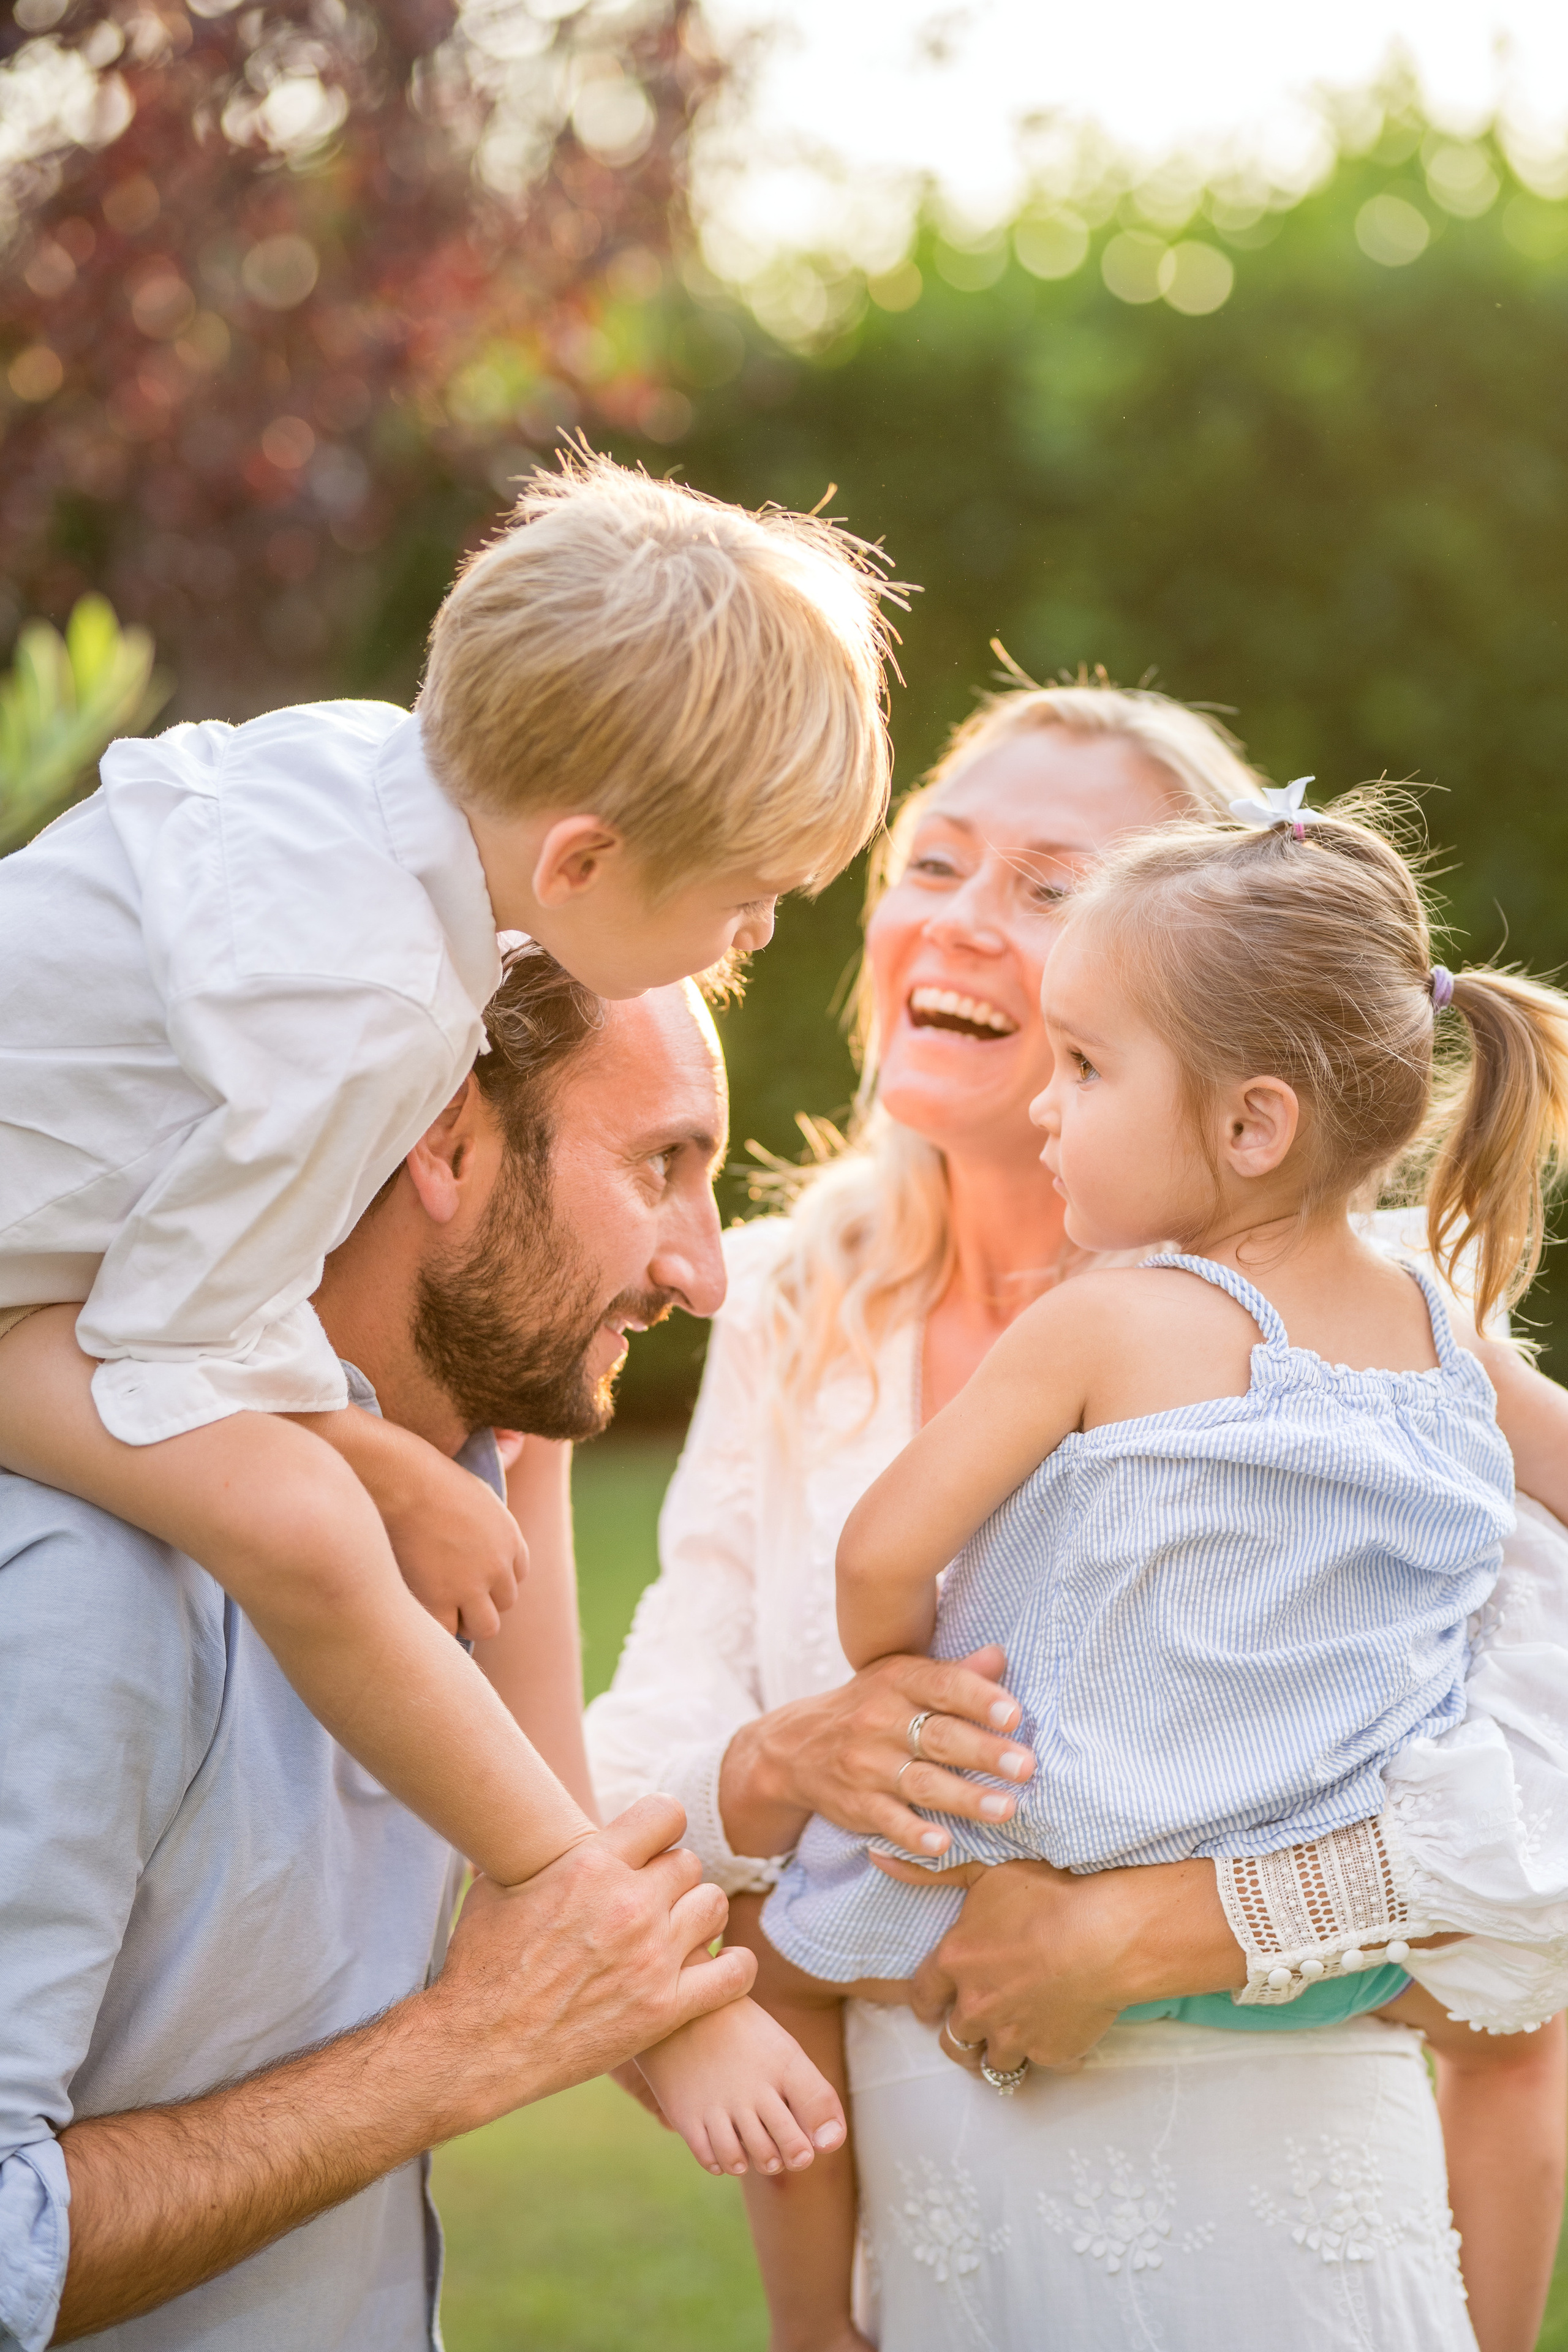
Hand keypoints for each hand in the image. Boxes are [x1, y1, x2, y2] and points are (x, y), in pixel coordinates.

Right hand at [315, 1411, 527, 1639]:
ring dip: (462, 1621)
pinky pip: (447, 1634)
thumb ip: (493, 1494)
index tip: (471, 1577)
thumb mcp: (474, 1482)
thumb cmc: (423, 1473)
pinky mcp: (440, 1602)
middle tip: (449, 1595)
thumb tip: (514, 1448)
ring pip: (483, 1626)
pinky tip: (417, 1613)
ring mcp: (471, 1587)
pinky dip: (435, 1629)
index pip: (517, 1575)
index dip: (493, 1579)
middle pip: (503, 1604)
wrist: (397, 1479)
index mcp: (510, 1536)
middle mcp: (498, 1565)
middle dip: (480, 1602)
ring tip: (434, 1609)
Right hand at [426, 1796, 752, 2132]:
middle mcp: (629, 1904)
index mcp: (591, 1864)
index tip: (651, 1844)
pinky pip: (733, 1973)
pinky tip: (717, 1967)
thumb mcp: (500, 1887)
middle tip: (652, 1899)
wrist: (477, 2045)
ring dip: (697, 1914)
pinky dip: (733, 1967)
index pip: (667, 1813)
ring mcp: (651, 1958)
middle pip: (688, 1863)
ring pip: (713, 1905)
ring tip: (679, 1929)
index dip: (661, 1827)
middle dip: (670, 1877)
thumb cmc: (480, 1962)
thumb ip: (539, 1854)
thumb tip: (529, 1818)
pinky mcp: (664, 2009)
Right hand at [636, 1996, 844, 2176]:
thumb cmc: (744, 2036)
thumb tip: (829, 2145)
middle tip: (784, 2152)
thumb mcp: (783, 2050)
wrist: (682, 2010)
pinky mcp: (687, 2116)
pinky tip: (724, 2144)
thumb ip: (811, 2095)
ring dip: (756, 2162)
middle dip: (794, 2157)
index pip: (818, 2105)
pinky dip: (721, 2162)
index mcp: (783, 2063)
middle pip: (789, 2147)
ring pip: (749, 2161)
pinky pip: (712, 2160)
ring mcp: (718, 2104)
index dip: (824, 2133)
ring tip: (754, 2148)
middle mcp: (753, 2087)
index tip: (817, 2143)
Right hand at [718, 1645, 1034, 1860]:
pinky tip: (942, 1845)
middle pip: (939, 1736)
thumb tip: (1000, 1655)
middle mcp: (881, 1720)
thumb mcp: (902, 1679)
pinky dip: (914, 1834)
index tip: (1015, 1715)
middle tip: (1027, 1767)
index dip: (979, 1699)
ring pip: (922, 1783)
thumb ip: (953, 1673)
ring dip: (965, 1798)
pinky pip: (889, 1821)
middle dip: (984, 1753)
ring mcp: (867, 1765)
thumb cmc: (870, 1706)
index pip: (943, 1685)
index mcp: (898, 1681)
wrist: (795, 1747)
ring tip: (1006, 1810)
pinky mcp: (857, 1804)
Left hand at [909, 1856, 1242, 2073]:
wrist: (1105, 1934)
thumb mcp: (985, 1871)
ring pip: (993, 2062)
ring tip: (1016, 2033)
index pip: (922, 1996)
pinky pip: (1040, 2063)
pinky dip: (1047, 2050)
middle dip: (961, 2034)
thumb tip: (879, 1855)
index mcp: (955, 1963)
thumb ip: (931, 1872)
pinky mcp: (1049, 2053)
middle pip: (952, 2040)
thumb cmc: (1048, 1894)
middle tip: (978, 2022)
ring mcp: (1013, 2035)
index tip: (934, 2004)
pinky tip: (1060, 2030)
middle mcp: (976, 2006)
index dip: (927, 2002)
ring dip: (1000, 2049)